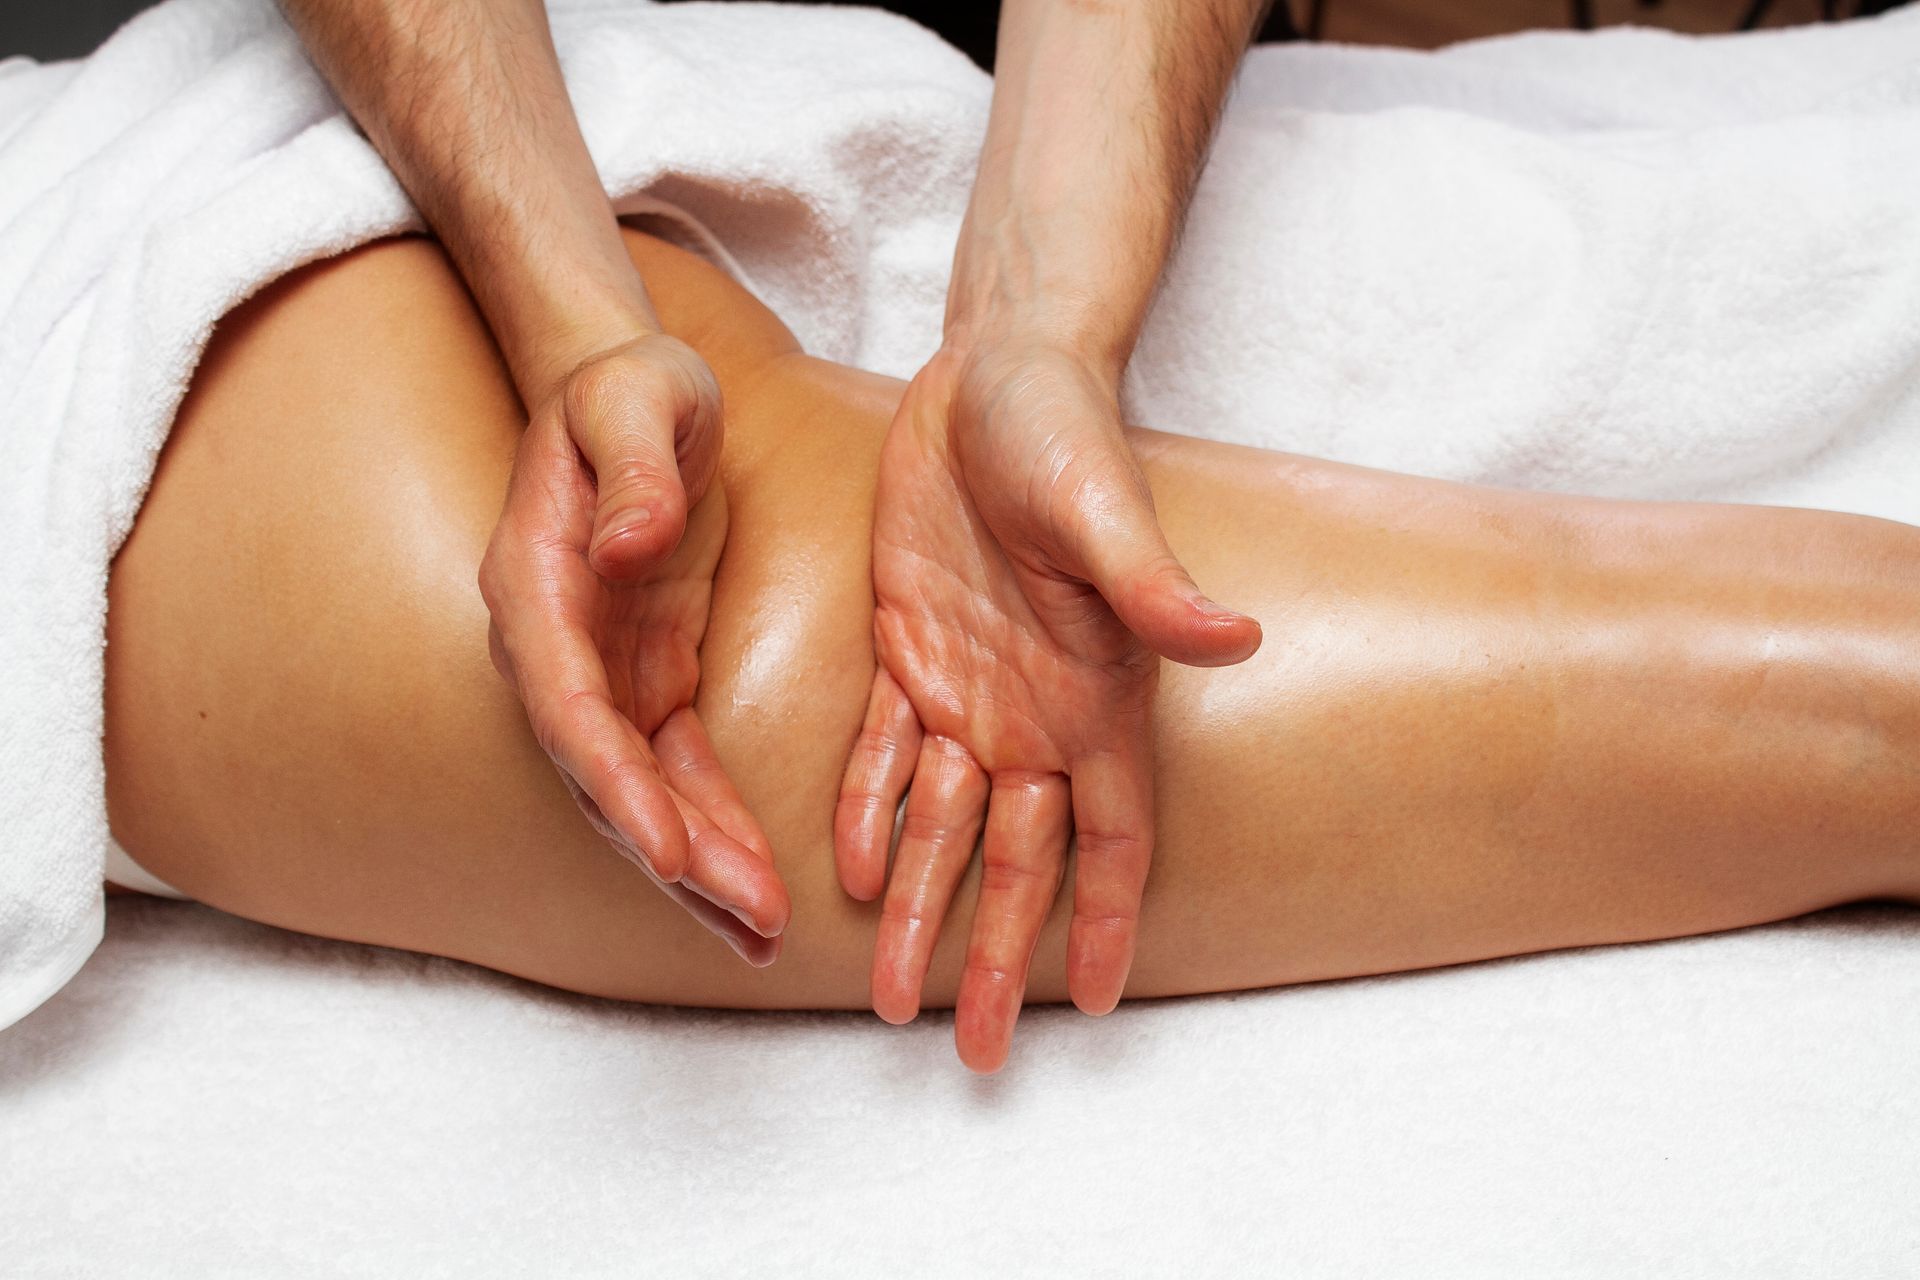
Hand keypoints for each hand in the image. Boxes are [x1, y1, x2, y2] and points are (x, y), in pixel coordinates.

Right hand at [479, 334, 789, 963]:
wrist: (626, 387)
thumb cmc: (629, 384)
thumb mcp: (640, 397)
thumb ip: (635, 468)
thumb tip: (626, 546)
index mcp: (539, 583)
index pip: (572, 705)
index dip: (618, 784)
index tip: (671, 851)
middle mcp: (557, 645)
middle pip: (607, 776)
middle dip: (676, 856)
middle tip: (751, 924)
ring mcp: (602, 670)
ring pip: (645, 793)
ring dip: (701, 867)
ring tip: (764, 936)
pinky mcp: (649, 677)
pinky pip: (681, 770)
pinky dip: (716, 828)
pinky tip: (757, 887)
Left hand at [835, 343, 1260, 1070]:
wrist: (991, 376)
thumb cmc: (1064, 434)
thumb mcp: (1105, 509)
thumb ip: (1154, 586)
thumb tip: (1236, 639)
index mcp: (1096, 696)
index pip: (1111, 836)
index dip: (1104, 919)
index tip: (1095, 1004)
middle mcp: (1036, 714)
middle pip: (1021, 860)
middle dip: (1001, 955)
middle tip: (978, 1052)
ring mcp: (970, 690)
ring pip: (945, 828)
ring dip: (926, 910)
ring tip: (897, 997)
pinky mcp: (909, 654)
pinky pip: (886, 756)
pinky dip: (873, 815)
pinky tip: (857, 874)